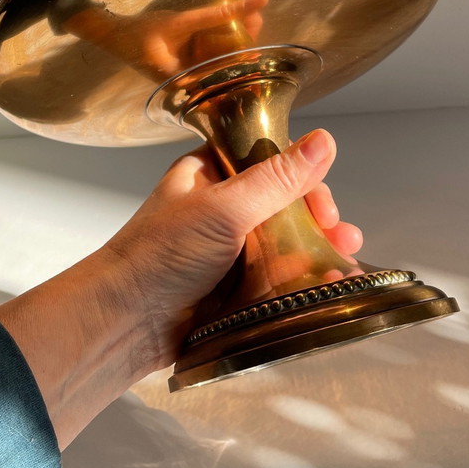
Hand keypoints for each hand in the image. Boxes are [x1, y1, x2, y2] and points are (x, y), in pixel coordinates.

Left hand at [0, 129, 361, 449]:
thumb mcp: (223, 209)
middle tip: (339, 234)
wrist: (124, 325)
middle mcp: (218, 209)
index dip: (301, 176)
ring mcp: (225, 250)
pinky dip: (301, 280)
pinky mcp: (232, 288)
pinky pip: (275, 278)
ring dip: (317, 250)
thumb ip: (277, 178)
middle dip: (316, 219)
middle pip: (282, 203)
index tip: (322, 201)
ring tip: (344, 261)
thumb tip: (323, 142)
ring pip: (283, 243)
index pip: (267, 161)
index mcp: (208, 174)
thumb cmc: (157, 257)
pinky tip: (326, 285)